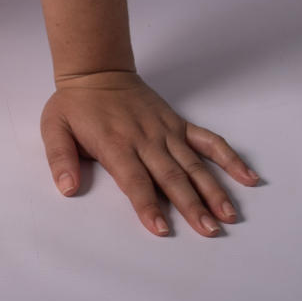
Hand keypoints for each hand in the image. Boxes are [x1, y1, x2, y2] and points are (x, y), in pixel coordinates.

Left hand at [39, 69, 260, 236]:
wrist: (96, 69)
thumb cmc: (75, 104)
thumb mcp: (53, 127)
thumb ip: (60, 158)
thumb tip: (66, 187)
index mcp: (115, 143)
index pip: (134, 179)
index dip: (148, 204)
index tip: (162, 228)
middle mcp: (144, 138)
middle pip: (171, 175)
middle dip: (191, 205)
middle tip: (209, 230)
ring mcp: (165, 130)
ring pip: (193, 163)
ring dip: (213, 189)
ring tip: (229, 215)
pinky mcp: (178, 123)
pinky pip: (208, 140)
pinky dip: (229, 157)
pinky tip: (248, 177)